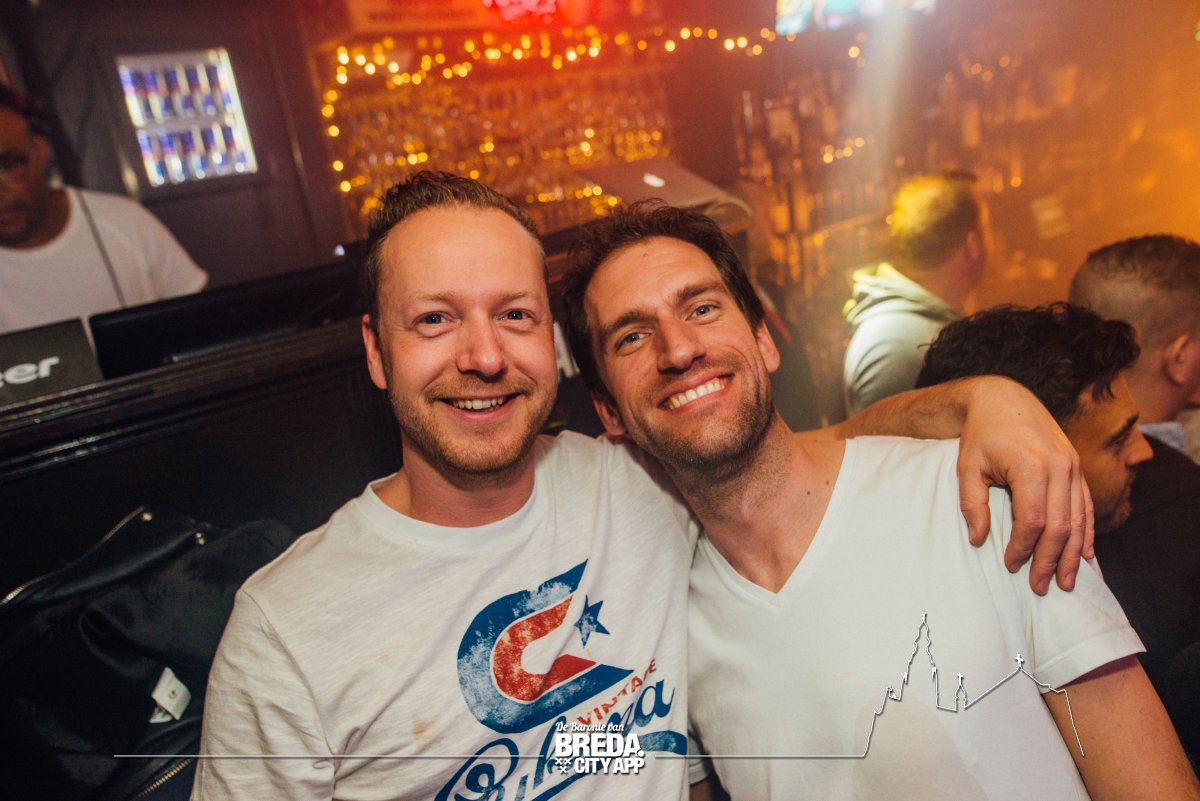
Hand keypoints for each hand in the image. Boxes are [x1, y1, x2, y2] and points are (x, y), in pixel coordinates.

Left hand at [957, 378, 1093, 594]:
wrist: (1003, 398)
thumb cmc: (980, 434)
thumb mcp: (967, 466)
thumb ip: (972, 504)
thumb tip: (979, 540)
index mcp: (1031, 467)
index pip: (1033, 521)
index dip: (1023, 548)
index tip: (1011, 566)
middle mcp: (1059, 467)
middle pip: (1060, 526)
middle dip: (1050, 560)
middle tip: (1040, 587)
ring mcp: (1072, 466)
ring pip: (1078, 520)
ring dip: (1072, 554)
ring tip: (1065, 582)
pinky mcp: (1076, 466)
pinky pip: (1086, 506)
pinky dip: (1087, 532)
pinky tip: (1086, 554)